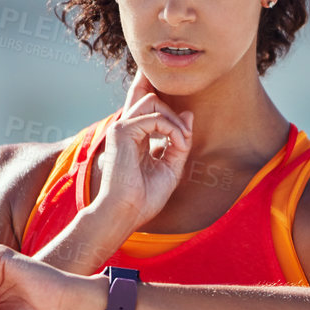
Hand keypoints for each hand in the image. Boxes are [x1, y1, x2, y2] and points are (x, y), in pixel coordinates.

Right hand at [93, 68, 192, 231]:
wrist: (126, 213)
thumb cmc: (145, 197)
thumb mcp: (172, 167)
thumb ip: (180, 141)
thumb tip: (188, 114)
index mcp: (133, 137)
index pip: (144, 105)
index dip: (158, 96)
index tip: (181, 117)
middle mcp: (125, 129)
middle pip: (149, 96)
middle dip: (173, 110)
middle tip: (184, 138)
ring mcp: (121, 128)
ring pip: (153, 100)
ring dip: (174, 120)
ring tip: (182, 142)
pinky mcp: (122, 132)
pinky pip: (156, 117)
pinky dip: (173, 129)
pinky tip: (178, 145)